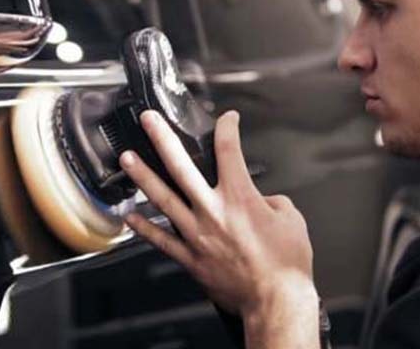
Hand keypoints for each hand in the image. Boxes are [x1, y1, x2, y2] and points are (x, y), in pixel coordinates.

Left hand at [119, 110, 316, 317]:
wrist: (276, 300)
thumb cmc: (286, 264)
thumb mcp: (291, 219)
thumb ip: (272, 201)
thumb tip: (260, 200)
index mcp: (240, 197)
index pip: (229, 149)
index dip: (227, 127)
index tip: (226, 118)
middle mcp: (213, 211)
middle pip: (181, 166)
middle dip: (162, 138)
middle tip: (148, 121)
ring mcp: (197, 234)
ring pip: (163, 199)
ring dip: (143, 177)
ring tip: (128, 159)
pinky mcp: (191, 258)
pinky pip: (162, 240)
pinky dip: (145, 228)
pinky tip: (131, 217)